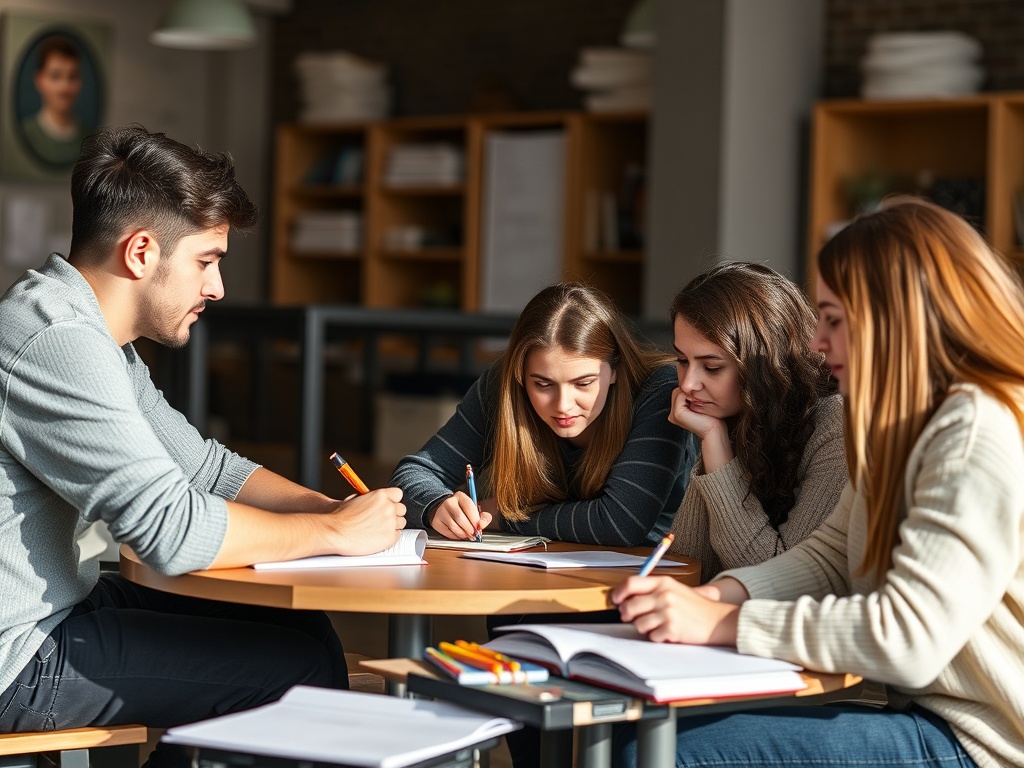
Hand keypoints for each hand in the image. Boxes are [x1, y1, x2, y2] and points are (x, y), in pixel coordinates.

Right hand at [327, 487, 406, 555]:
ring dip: (393, 526)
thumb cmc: (341, 517)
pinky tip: (377, 537)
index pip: (398, 494)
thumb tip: (375, 501)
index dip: (393, 501)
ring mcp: (391, 522)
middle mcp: (388, 507)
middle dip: (393, 514)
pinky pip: (397, 536)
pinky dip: (389, 538)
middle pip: (402, 509)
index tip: (388, 505)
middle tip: (382, 520)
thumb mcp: (356, 498)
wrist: (335, 531)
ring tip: (378, 530)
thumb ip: (370, 498)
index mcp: (381, 495)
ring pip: (401, 523)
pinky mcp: (390, 537)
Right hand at [430, 491, 492, 538]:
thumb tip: (482, 525)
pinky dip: (455, 536)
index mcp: (460, 497)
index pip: (468, 506)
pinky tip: (459, 535)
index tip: (479, 527)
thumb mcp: (475, 510)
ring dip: (463, 534)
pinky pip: (447, 532)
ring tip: (467, 535)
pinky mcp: (436, 522)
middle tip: (474, 534)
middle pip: (460, 517)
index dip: (475, 519)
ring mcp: (441, 512)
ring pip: (453, 526)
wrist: (445, 510)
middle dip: (469, 528)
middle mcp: (449, 502)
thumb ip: (484, 517)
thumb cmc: (463, 511)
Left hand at [611, 575, 739, 645]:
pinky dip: (657, 637)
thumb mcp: (675, 589)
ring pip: (638, 624)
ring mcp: (668, 612)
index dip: (619, 592)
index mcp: (664, 583)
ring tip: (656, 626)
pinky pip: (652, 636)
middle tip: (630, 618)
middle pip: (630, 605)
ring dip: (643, 628)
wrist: (718, 620)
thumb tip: (627, 596)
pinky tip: (667, 633)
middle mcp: (664, 595)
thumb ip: (653, 590)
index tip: (615, 600)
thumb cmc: (696, 606)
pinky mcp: (672, 629)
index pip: (631, 583)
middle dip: (626, 614)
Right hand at [669, 387, 724, 437]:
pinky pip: (680, 395)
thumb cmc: (710, 419)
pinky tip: (696, 402)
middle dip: (687, 392)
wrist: (713, 431)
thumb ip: (690, 398)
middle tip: (699, 401)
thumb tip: (689, 386)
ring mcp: (673, 414)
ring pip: (677, 392)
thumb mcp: (697, 406)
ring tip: (698, 403)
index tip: (699, 400)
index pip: (677, 394)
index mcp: (675, 414)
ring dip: (689, 393)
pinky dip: (689, 395)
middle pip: (676, 392)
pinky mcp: (677, 413)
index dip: (688, 393)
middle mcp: (672, 414)